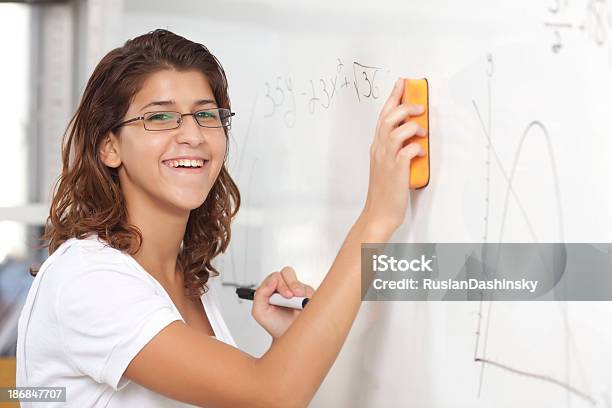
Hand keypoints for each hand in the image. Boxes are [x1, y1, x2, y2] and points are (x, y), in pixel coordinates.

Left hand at [251, 266, 314, 339]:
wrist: (290, 337)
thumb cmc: (275, 325)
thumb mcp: (259, 312)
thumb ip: (260, 294)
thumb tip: (272, 280)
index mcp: (271, 289)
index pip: (276, 276)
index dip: (281, 284)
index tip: (285, 296)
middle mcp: (284, 287)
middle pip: (288, 272)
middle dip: (292, 283)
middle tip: (293, 296)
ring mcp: (297, 291)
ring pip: (301, 281)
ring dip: (301, 291)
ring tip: (299, 305)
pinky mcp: (309, 295)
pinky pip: (311, 290)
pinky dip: (309, 297)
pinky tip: (305, 306)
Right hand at [361, 78, 426, 231]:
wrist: (380, 213)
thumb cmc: (384, 191)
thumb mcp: (387, 164)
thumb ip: (396, 148)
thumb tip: (413, 135)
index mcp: (377, 147)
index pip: (383, 116)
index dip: (392, 97)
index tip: (401, 83)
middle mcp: (380, 150)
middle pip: (388, 118)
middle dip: (404, 106)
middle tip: (419, 105)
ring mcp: (387, 160)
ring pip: (396, 132)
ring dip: (412, 127)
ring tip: (422, 130)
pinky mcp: (396, 171)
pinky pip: (407, 152)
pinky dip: (416, 148)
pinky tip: (420, 152)